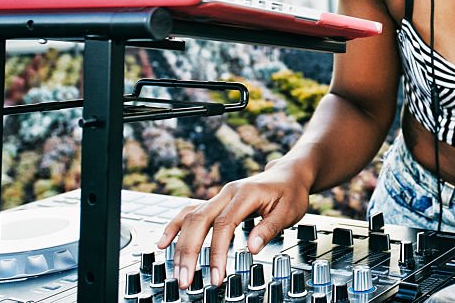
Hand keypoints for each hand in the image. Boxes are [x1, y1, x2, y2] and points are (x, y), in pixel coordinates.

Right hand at [155, 161, 310, 288]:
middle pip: (199, 220)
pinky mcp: (216, 202)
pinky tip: (164, 243)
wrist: (288, 174)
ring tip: (177, 270)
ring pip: (191, 217)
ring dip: (180, 244)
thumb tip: (251, 248)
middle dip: (189, 251)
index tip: (216, 275)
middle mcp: (228, 193)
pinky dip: (175, 227)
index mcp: (245, 194)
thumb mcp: (289, 210)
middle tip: (185, 279)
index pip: (224, 225)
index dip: (217, 252)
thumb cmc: (291, 192)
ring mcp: (219, 196)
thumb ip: (269, 228)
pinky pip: (190, 212)